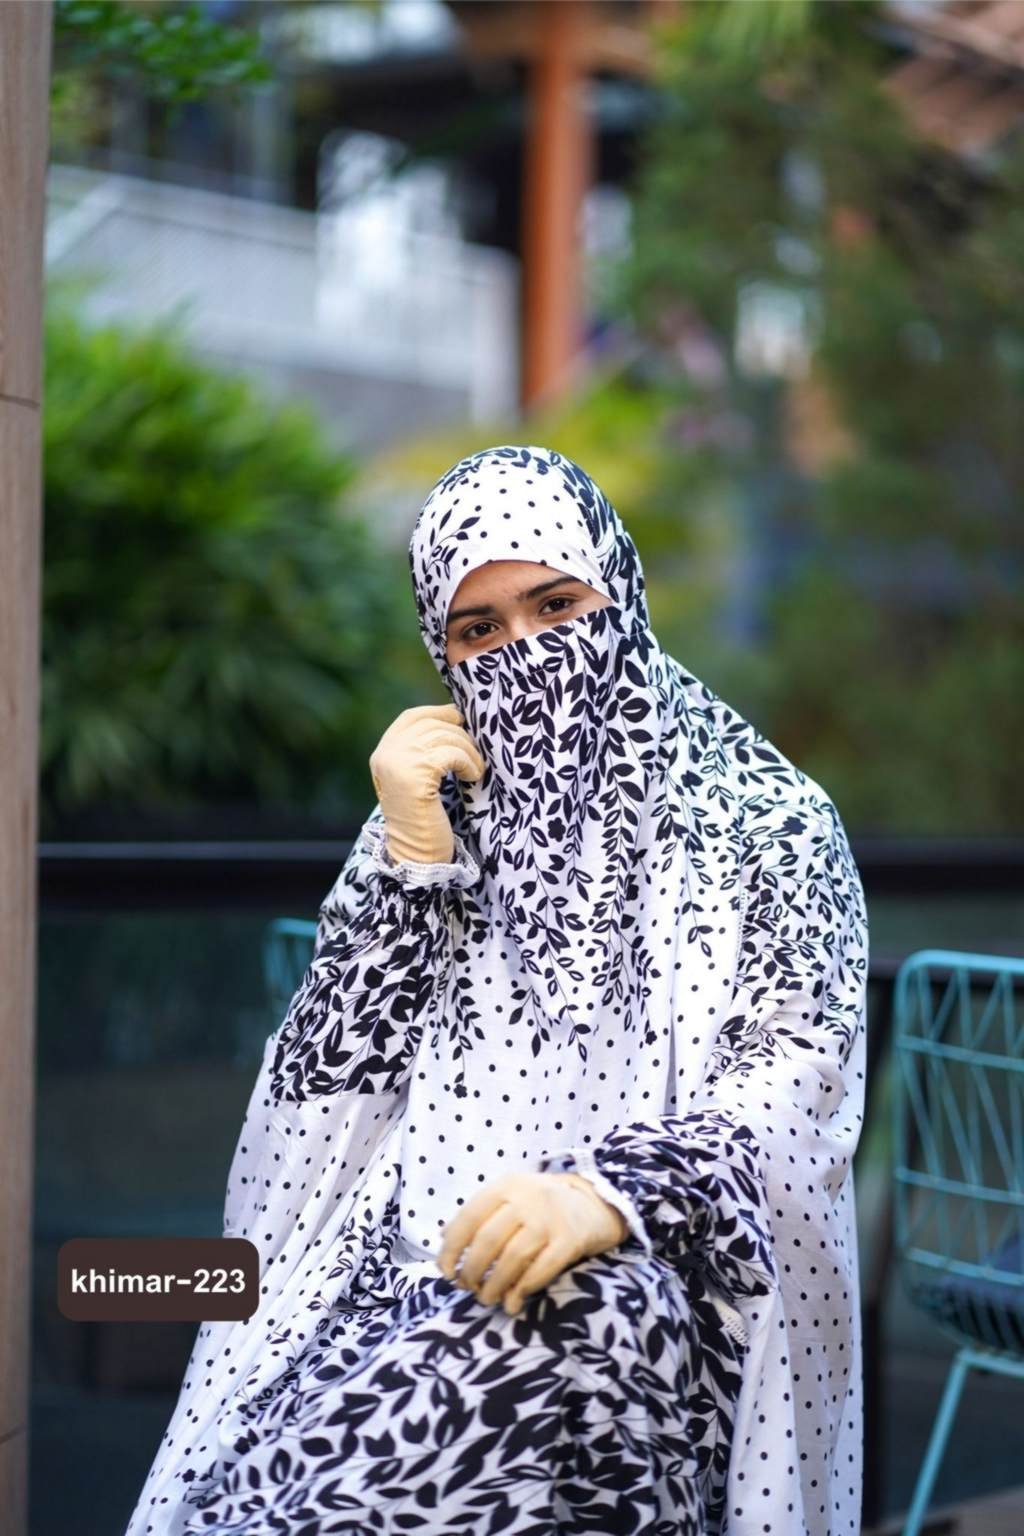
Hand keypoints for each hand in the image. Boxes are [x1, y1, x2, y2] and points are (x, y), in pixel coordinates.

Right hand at [369, 703, 483, 865]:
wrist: (417, 855)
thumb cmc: (425, 816)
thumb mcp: (416, 777)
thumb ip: (423, 749)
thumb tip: (457, 714)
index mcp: (383, 753)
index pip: (412, 717)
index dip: (439, 714)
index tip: (461, 724)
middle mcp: (386, 754)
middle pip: (432, 724)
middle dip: (460, 735)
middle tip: (474, 754)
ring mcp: (398, 765)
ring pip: (445, 737)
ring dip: (469, 751)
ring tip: (475, 769)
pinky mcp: (416, 778)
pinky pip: (452, 754)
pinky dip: (469, 763)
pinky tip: (472, 777)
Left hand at [437, 1170, 628, 1315]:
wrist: (595, 1201)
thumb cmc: (541, 1205)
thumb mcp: (510, 1197)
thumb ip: (479, 1214)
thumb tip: (444, 1237)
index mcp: (506, 1186)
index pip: (469, 1217)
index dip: (452, 1249)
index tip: (445, 1272)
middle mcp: (527, 1198)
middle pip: (489, 1240)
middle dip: (472, 1271)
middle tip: (468, 1288)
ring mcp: (550, 1219)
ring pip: (513, 1258)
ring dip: (494, 1285)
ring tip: (487, 1299)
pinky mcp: (571, 1240)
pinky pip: (542, 1269)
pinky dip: (523, 1289)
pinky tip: (513, 1301)